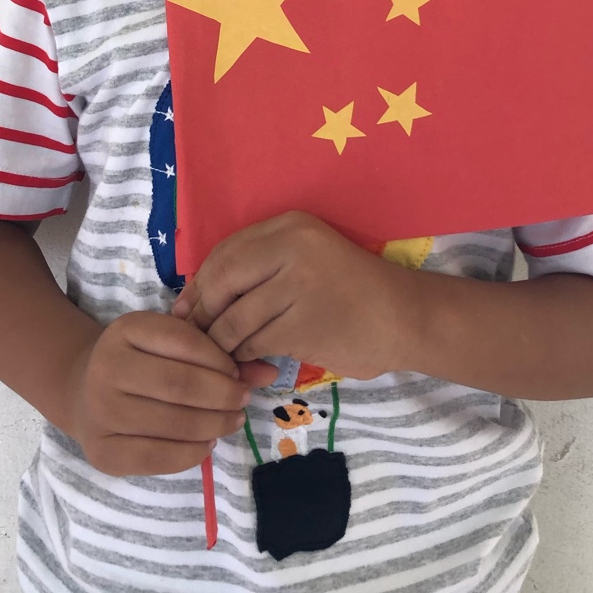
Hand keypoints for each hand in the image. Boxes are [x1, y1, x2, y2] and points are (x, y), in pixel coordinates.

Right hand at [65, 311, 271, 476]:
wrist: (82, 388)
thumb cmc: (139, 360)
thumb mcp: (170, 343)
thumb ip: (218, 354)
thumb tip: (270, 373)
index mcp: (126, 330)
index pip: (184, 342)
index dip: (220, 359)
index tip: (239, 371)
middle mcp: (107, 368)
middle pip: (180, 385)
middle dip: (222, 395)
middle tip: (242, 399)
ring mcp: (100, 412)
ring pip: (172, 423)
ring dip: (213, 424)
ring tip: (231, 421)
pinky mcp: (103, 451)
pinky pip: (157, 457)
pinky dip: (191, 453)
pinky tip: (207, 443)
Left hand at [170, 211, 408, 380]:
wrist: (404, 318)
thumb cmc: (350, 292)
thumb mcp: (304, 261)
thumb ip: (256, 269)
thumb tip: (190, 301)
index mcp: (290, 226)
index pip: (225, 252)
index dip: (200, 285)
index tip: (188, 311)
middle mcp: (292, 247)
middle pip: (222, 281)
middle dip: (204, 315)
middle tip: (200, 341)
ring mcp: (298, 284)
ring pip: (234, 318)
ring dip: (222, 345)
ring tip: (226, 358)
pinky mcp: (303, 323)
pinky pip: (253, 343)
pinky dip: (244, 358)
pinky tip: (253, 366)